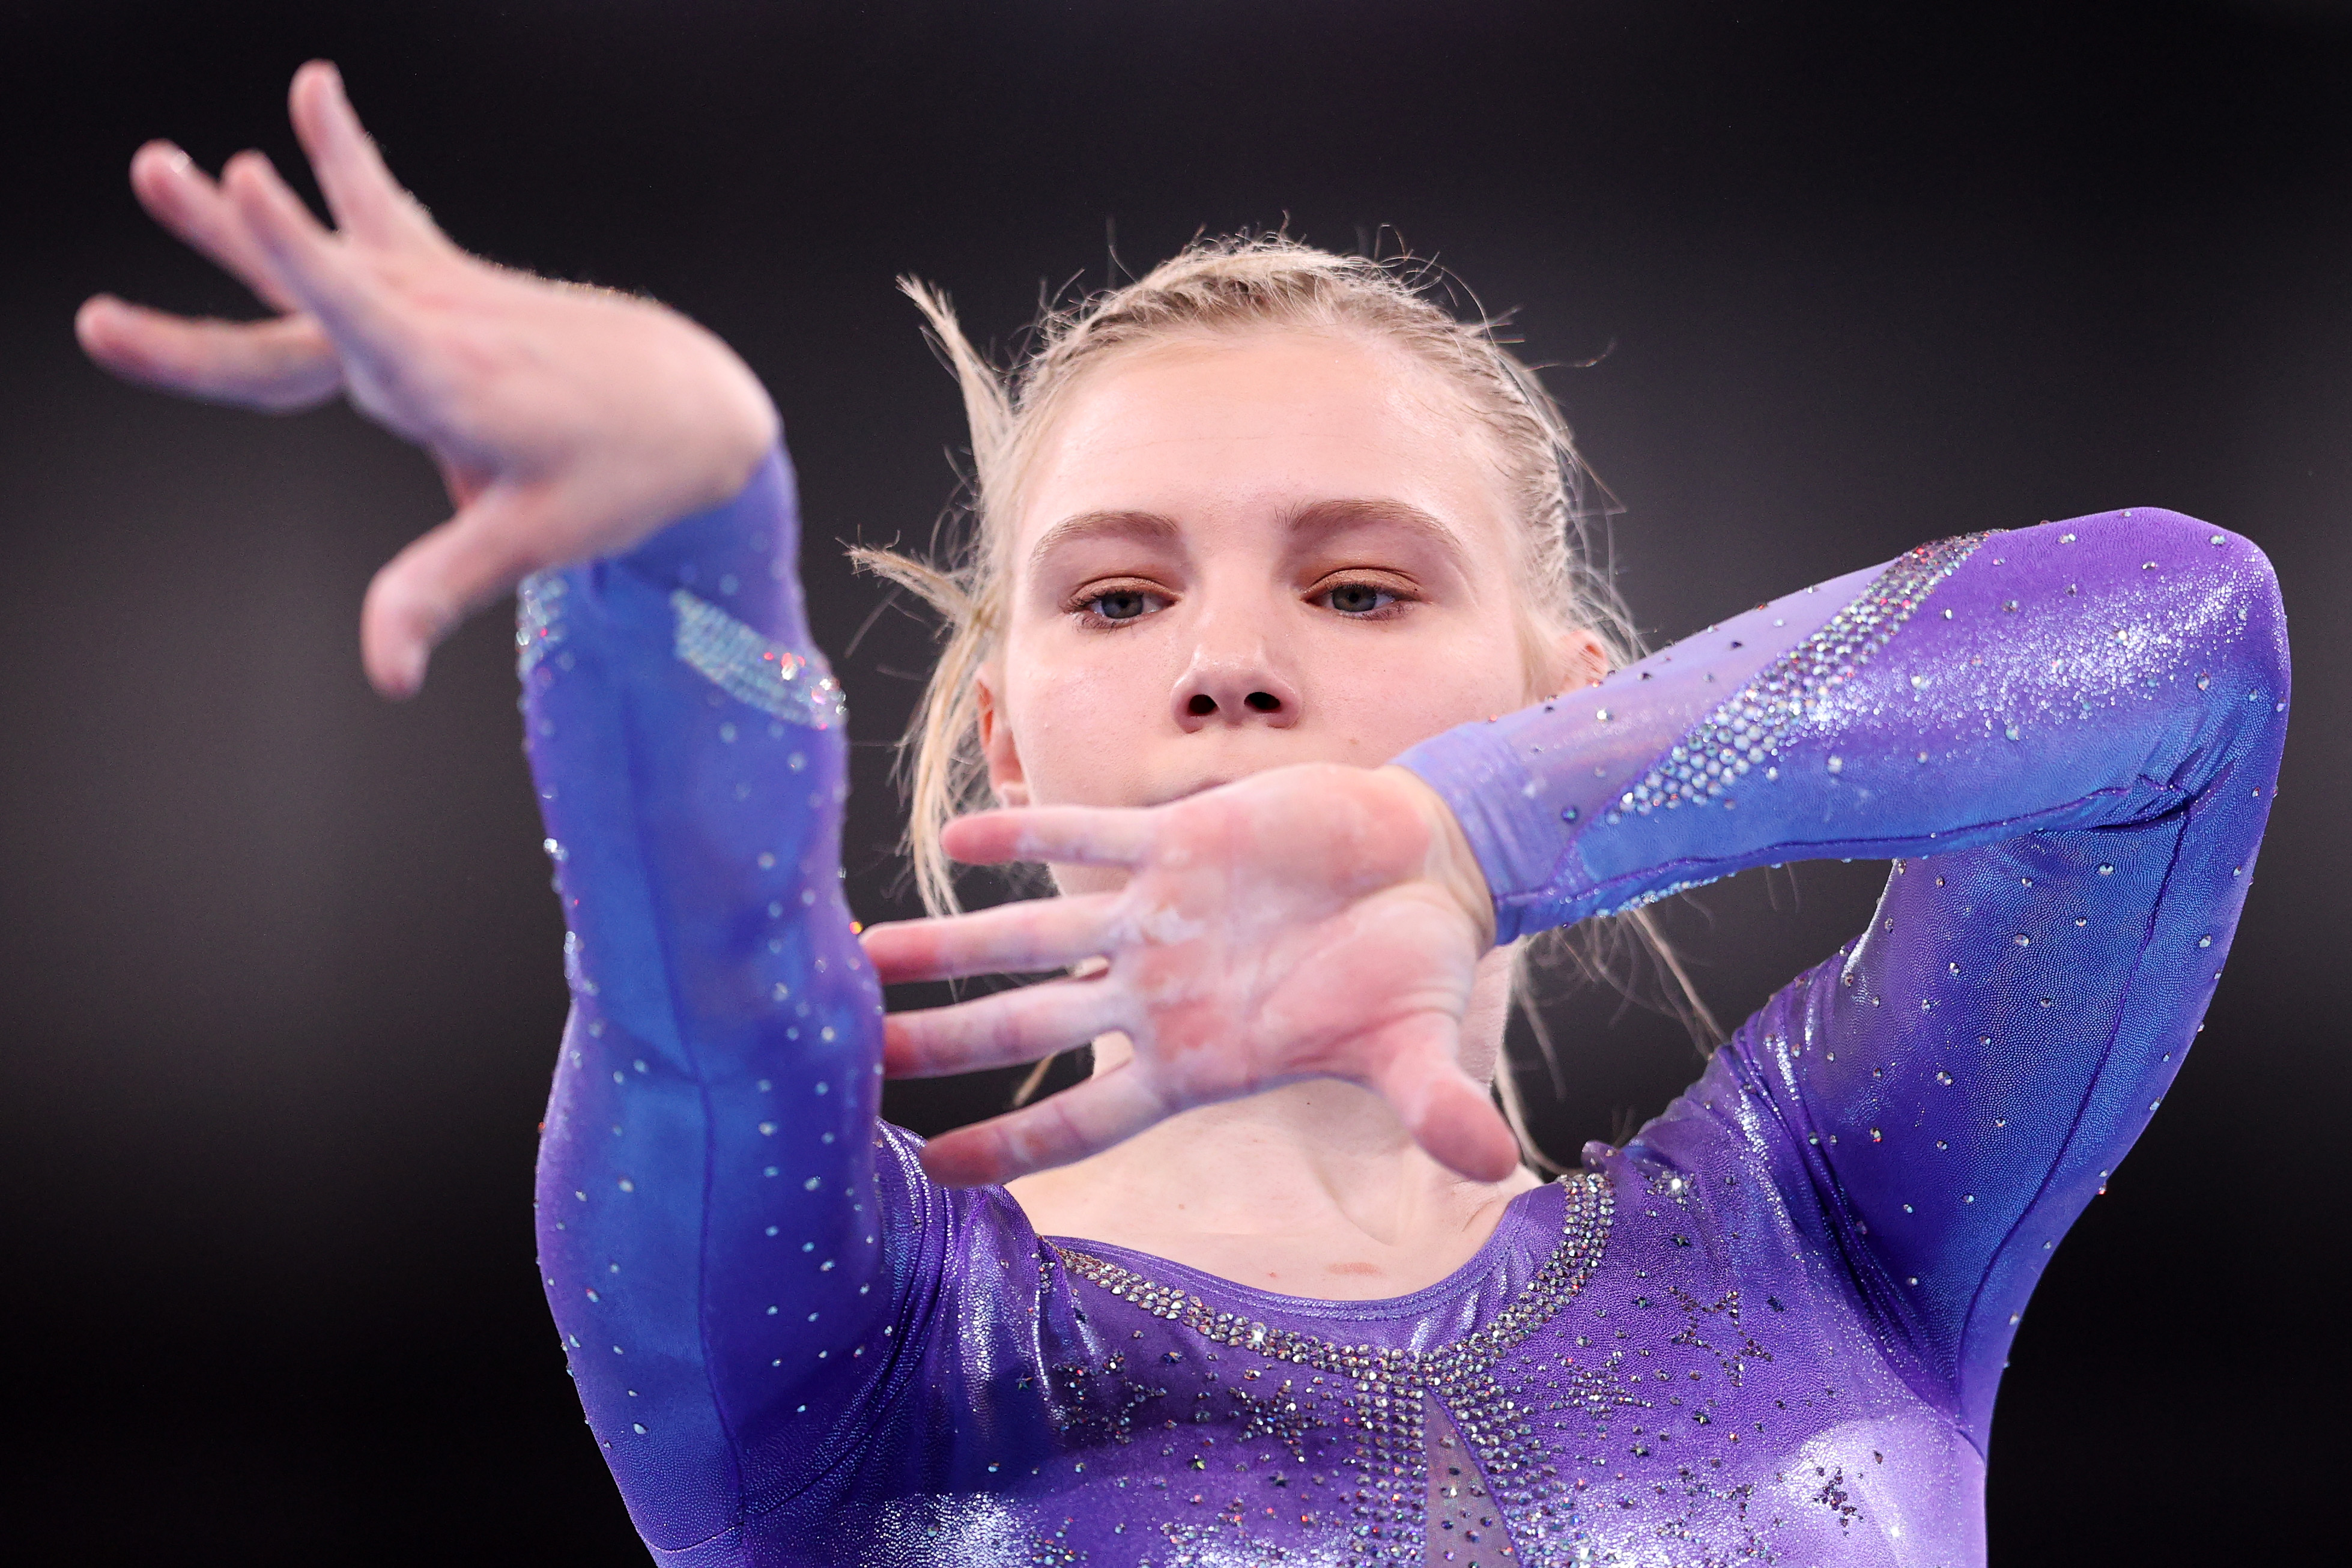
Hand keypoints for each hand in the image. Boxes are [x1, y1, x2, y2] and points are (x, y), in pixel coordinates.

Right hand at [76, 61, 777, 697]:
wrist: (696, 410)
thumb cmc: (624, 478)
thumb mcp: (534, 542)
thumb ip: (442, 593)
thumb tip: (382, 677)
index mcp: (454, 380)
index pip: (360, 310)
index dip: (298, 251)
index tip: (244, 181)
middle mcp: (442, 324)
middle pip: (315, 290)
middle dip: (235, 246)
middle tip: (155, 175)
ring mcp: (444, 296)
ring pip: (335, 245)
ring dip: (254, 211)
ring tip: (168, 162)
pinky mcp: (450, 283)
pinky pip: (382, 215)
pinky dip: (344, 161)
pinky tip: (315, 93)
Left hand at [861, 763, 1512, 1187]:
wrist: (1431, 869)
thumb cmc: (1419, 970)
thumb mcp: (1424, 1042)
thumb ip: (1433, 1103)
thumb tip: (1495, 1160)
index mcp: (1199, 1060)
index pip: (1086, 1119)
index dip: (1009, 1145)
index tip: (926, 1172)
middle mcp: (1157, 994)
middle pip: (1025, 1031)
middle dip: (941, 1044)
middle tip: (848, 1064)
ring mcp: (1156, 918)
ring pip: (1027, 937)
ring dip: (946, 945)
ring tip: (861, 952)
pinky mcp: (1175, 842)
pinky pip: (1081, 838)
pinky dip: (1022, 835)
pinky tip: (956, 839)